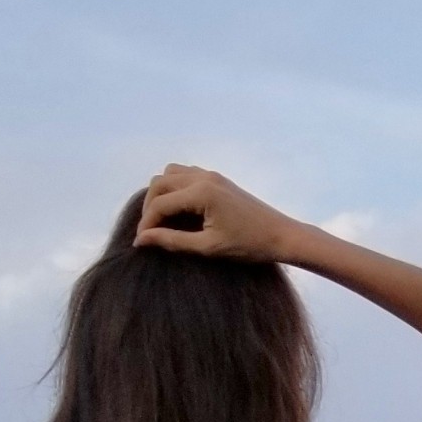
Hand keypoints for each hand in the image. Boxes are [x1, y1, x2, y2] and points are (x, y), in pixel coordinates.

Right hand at [135, 165, 298, 262]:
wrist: (281, 235)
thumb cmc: (248, 245)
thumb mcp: (208, 247)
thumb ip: (172, 241)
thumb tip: (141, 239)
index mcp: (201, 192)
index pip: (160, 203)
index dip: (146, 223)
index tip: (140, 243)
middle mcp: (203, 177)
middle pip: (160, 183)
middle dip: (150, 207)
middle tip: (149, 231)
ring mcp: (211, 175)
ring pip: (171, 174)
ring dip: (161, 194)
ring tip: (162, 219)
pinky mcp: (218, 179)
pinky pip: (186, 174)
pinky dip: (175, 188)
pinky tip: (179, 210)